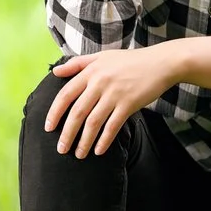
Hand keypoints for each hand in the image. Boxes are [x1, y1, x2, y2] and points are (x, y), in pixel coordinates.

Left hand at [46, 46, 182, 157]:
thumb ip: (78, 64)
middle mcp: (100, 83)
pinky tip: (99, 150)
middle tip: (61, 149)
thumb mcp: (102, 56)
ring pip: (93, 122)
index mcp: (90, 72)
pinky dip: (104, 140)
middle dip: (67, 134)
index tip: (48, 128)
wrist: (161, 63)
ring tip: (79, 154)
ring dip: (84, 141)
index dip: (55, 113)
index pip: (65, 95)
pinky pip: (113, 126)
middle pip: (77, 113)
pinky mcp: (130, 104)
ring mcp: (115, 94)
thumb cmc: (131, 60)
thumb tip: (55, 72)